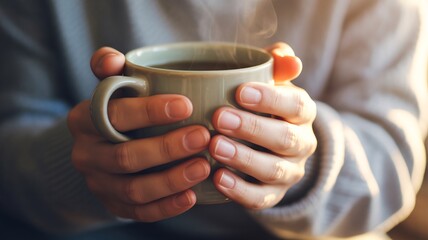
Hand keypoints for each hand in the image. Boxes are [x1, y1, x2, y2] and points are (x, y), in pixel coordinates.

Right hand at [67, 47, 210, 221]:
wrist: (101, 148)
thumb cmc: (119, 111)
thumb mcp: (111, 87)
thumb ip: (110, 70)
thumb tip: (113, 59)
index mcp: (84, 120)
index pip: (114, 115)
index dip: (149, 111)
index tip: (186, 105)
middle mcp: (86, 154)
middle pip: (125, 156)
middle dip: (166, 148)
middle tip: (202, 136)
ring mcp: (99, 183)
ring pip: (134, 189)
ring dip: (171, 180)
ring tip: (204, 167)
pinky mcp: (114, 205)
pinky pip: (139, 212)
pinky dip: (166, 207)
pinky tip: (192, 196)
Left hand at [209, 42, 316, 208]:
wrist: (268, 145)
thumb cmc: (262, 106)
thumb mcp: (271, 82)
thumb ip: (276, 66)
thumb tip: (285, 55)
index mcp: (302, 113)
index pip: (297, 106)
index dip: (271, 100)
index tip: (240, 92)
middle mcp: (302, 144)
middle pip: (286, 139)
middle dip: (253, 128)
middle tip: (219, 118)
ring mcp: (289, 172)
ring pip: (273, 170)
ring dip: (244, 159)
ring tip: (215, 148)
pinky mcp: (273, 195)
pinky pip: (260, 198)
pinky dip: (240, 191)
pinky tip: (218, 178)